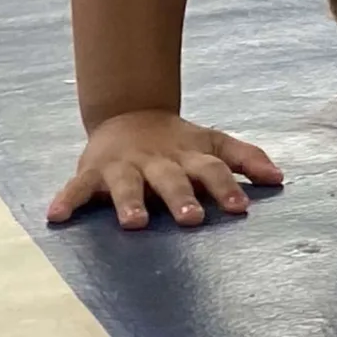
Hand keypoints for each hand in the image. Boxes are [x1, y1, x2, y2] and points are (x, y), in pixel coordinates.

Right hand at [47, 110, 281, 229]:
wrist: (130, 114)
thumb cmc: (179, 141)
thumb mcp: (214, 143)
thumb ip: (246, 158)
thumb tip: (280, 178)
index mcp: (190, 156)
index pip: (213, 170)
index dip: (227, 188)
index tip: (241, 208)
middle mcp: (158, 161)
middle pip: (172, 179)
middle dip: (182, 198)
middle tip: (192, 219)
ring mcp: (124, 166)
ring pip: (127, 184)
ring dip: (130, 202)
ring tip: (135, 223)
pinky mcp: (93, 171)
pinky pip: (78, 186)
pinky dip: (67, 199)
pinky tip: (56, 216)